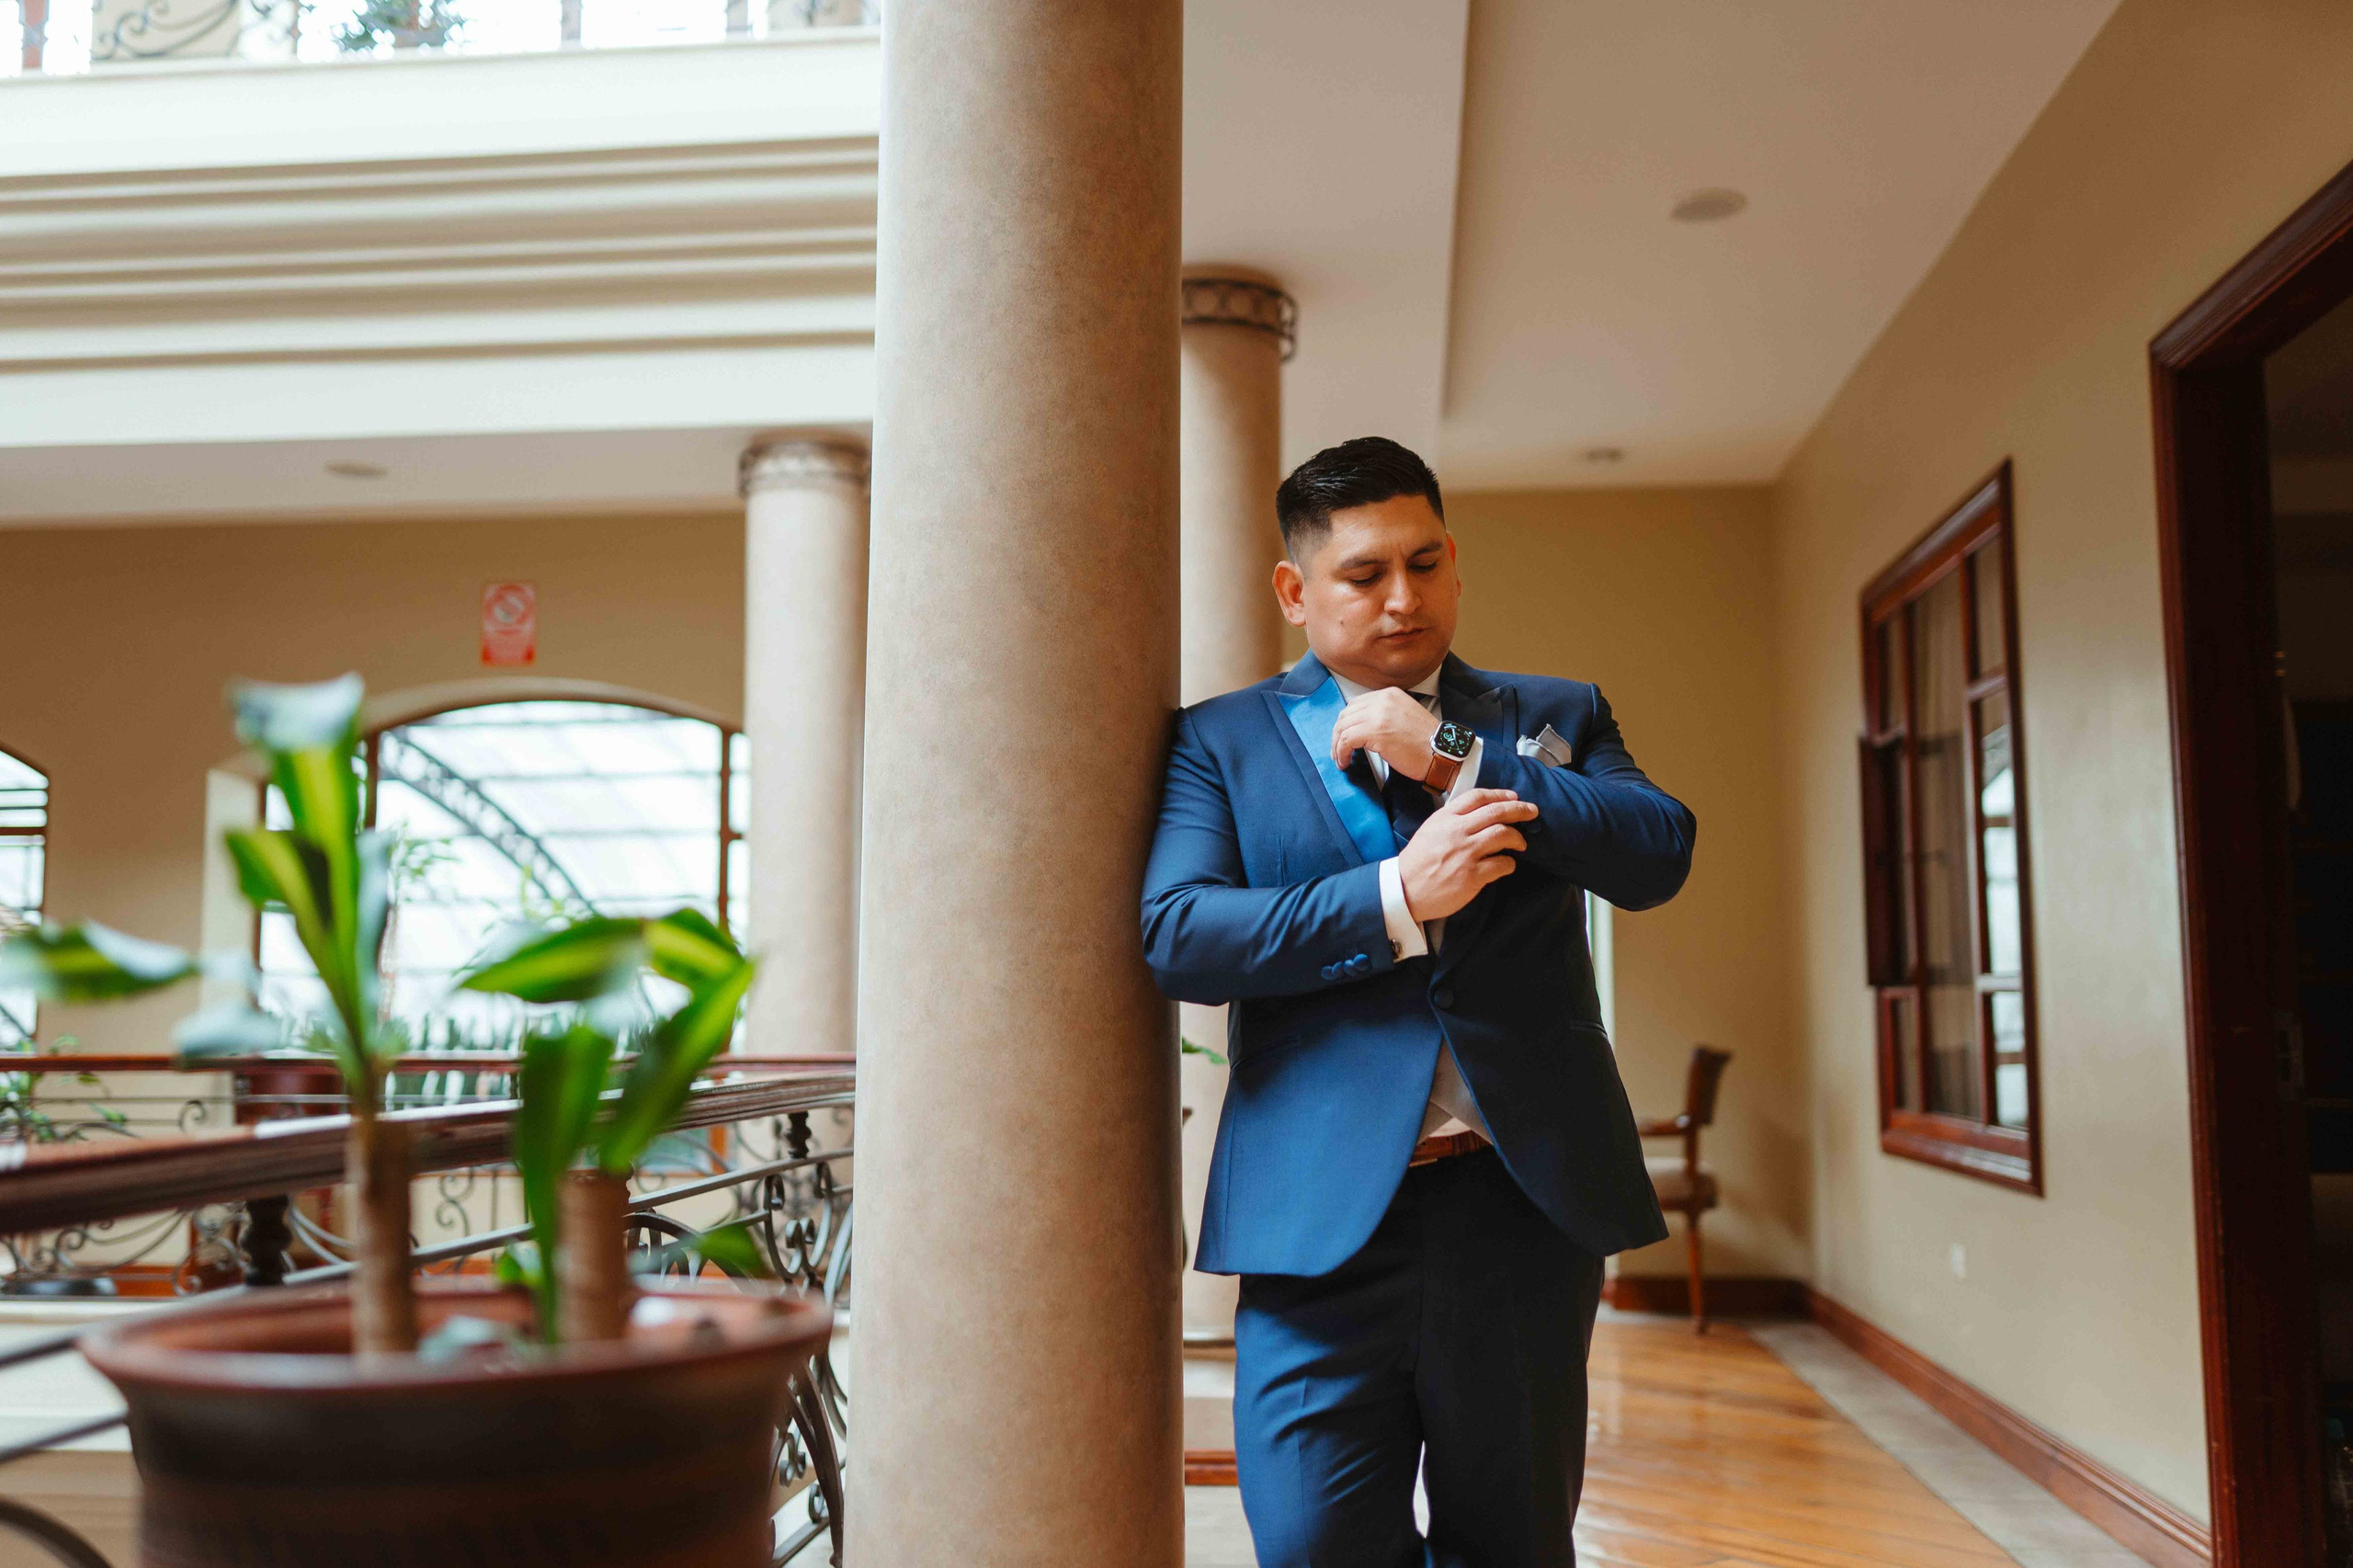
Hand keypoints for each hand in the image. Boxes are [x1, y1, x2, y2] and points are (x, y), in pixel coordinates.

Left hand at [1330, 686, 1440, 780]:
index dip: (1346, 722)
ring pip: (1343, 727)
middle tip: (1338, 750)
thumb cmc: (1427, 743)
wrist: (1442, 754)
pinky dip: (1341, 752)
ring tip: (1340, 759)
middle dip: (1338, 734)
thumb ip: (1385, 714)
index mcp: (1390, 694)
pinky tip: (1345, 761)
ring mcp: (1378, 714)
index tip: (1344, 736)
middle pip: (1346, 714)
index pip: (1356, 704)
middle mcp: (1382, 699)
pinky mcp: (1374, 731)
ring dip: (1337, 745)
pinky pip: (1345, 740)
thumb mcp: (1405, 716)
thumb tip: (1362, 727)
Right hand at [1397, 788, 1537, 920]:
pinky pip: (1502, 864)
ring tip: (1521, 843)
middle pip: (1497, 812)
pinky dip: (1509, 863)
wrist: (1404, 890)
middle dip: (1520, 809)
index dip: (1500, 795)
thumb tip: (1481, 815)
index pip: (1478, 797)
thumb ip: (1453, 820)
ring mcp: (1465, 853)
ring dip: (1517, 838)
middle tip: (1532, 811)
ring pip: (1503, 834)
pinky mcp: (1472, 875)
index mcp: (1446, 818)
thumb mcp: (1431, 830)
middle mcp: (1457, 831)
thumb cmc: (1417, 862)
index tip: (1513, 797)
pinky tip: (1507, 865)